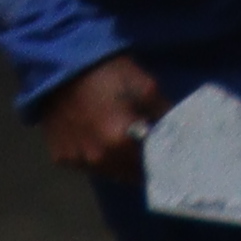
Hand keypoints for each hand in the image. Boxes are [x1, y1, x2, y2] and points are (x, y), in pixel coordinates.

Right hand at [39, 52, 164, 176]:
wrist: (61, 68)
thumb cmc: (107, 73)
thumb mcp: (145, 86)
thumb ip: (164, 114)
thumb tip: (179, 130)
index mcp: (121, 141)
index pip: (151, 164)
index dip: (163, 160)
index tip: (171, 155)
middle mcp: (99, 157)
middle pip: (130, 173)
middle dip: (142, 164)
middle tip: (150, 150)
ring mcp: (77, 160)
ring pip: (109, 172)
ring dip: (120, 164)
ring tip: (126, 146)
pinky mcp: (61, 158)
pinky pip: (87, 166)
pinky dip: (98, 159)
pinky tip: (101, 142)